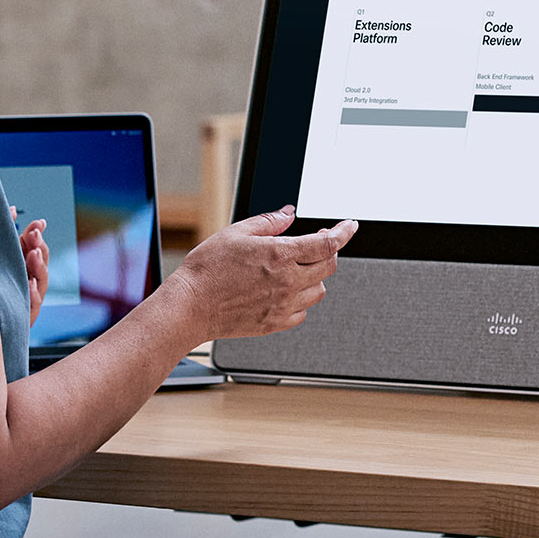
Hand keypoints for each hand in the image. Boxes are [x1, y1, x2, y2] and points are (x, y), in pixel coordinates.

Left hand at [17, 214, 48, 325]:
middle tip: (34, 233)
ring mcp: (28, 297)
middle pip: (40, 261)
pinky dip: (33, 295)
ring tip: (33, 253)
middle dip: (39, 246)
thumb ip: (4, 234)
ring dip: (38, 266)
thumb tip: (12, 209)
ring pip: (40, 281)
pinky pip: (32, 306)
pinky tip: (29, 284)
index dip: (37, 234)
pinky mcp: (24, 315)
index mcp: (22, 265)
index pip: (34, 246)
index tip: (38, 222)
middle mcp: (28, 280)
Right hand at [162, 204, 358, 342]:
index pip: (327, 243)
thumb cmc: (206, 270)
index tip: (349, 226)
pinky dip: (301, 300)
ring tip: (298, 268)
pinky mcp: (275, 323)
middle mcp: (288, 281)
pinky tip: (286, 292)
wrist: (189, 307)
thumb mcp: (235, 233)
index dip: (343, 232)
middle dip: (329, 251)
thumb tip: (288, 214)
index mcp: (280, 255)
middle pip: (329, 266)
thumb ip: (268, 222)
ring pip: (319, 290)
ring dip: (315, 276)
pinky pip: (303, 312)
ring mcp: (283, 305)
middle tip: (318, 242)